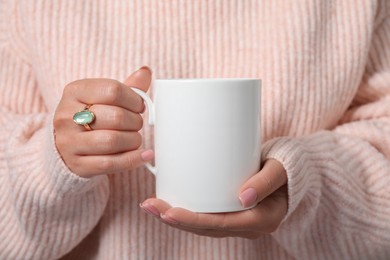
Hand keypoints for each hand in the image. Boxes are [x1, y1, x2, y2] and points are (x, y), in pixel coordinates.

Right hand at [54, 67, 153, 177]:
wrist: (64, 146)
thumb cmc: (90, 117)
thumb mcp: (103, 97)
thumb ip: (127, 87)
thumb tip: (146, 72)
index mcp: (74, 91)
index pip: (113, 90)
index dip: (134, 99)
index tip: (139, 105)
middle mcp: (67, 116)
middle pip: (116, 116)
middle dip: (135, 121)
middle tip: (136, 124)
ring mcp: (69, 143)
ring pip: (113, 141)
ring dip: (133, 140)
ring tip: (134, 138)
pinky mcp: (77, 165)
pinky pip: (111, 164)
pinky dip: (133, 159)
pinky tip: (144, 155)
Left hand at [140, 159, 287, 238]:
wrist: (296, 170)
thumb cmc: (289, 167)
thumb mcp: (281, 169)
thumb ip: (266, 181)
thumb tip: (244, 197)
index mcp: (260, 220)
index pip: (219, 225)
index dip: (191, 221)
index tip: (167, 212)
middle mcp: (247, 225)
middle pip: (205, 228)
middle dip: (175, 218)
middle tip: (149, 205)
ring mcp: (239, 220)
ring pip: (203, 225)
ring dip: (176, 216)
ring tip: (152, 205)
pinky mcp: (233, 211)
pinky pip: (207, 216)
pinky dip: (188, 211)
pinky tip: (170, 201)